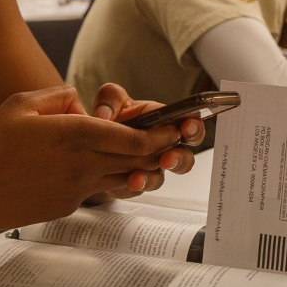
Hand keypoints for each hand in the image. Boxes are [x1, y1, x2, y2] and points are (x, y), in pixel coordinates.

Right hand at [0, 85, 182, 232]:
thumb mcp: (24, 103)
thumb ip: (60, 96)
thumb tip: (81, 103)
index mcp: (74, 134)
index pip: (131, 136)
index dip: (158, 133)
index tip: (174, 127)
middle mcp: (81, 164)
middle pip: (135, 159)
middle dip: (159, 151)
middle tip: (176, 141)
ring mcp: (76, 189)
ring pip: (122, 178)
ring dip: (140, 169)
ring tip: (152, 158)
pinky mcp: (66, 206)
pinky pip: (96, 190)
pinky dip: (106, 179)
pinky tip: (102, 170)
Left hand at [90, 83, 203, 199]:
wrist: (93, 140)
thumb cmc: (112, 116)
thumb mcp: (110, 99)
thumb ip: (110, 98)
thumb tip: (104, 115)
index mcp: (165, 122)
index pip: (189, 123)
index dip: (193, 126)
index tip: (186, 126)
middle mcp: (164, 147)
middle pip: (185, 157)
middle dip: (179, 158)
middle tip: (167, 158)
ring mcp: (151, 167)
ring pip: (160, 177)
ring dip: (151, 177)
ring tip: (138, 176)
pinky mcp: (136, 182)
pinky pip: (139, 188)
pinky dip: (133, 186)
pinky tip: (126, 182)